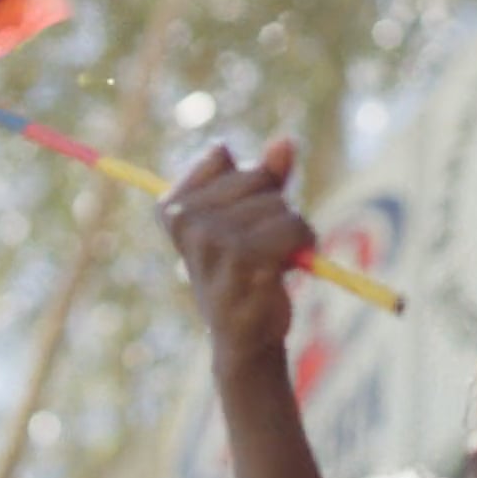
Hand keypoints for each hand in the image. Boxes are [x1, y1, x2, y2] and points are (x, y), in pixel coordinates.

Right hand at [158, 139, 311, 377]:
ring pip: (279, 203)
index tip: (236, 218)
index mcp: (172, 206)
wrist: (246, 336)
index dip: (244, 183)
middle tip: (259, 244)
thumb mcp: (249, 214)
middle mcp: (185, 220)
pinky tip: (285, 268)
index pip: (220, 155)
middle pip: (255, 175)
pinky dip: (304, 243)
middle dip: (272, 205)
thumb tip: (286, 141)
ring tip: (272, 260)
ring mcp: (213, 240)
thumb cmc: (245, 269)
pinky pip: (294, 227)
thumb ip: (266, 173)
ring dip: (291, 229)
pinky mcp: (246, 260)